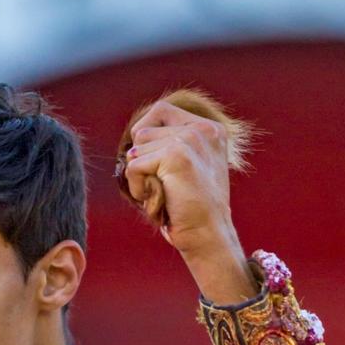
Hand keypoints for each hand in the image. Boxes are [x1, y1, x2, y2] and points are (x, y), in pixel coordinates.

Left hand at [121, 100, 233, 254]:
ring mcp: (191, 140)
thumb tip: (135, 133)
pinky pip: (133, 166)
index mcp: (210, 129)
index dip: (145, 135)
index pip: (161, 110)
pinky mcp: (177, 155)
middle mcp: (203, 129)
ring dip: (140, 176)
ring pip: (136, 149)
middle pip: (143, 131)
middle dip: (143, 161)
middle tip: (163, 185)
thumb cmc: (192, 207)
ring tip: (163, 193)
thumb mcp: (189, 165)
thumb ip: (170, 142)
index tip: (153, 163)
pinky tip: (158, 199)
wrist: (208, 235)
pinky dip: (137, 187)